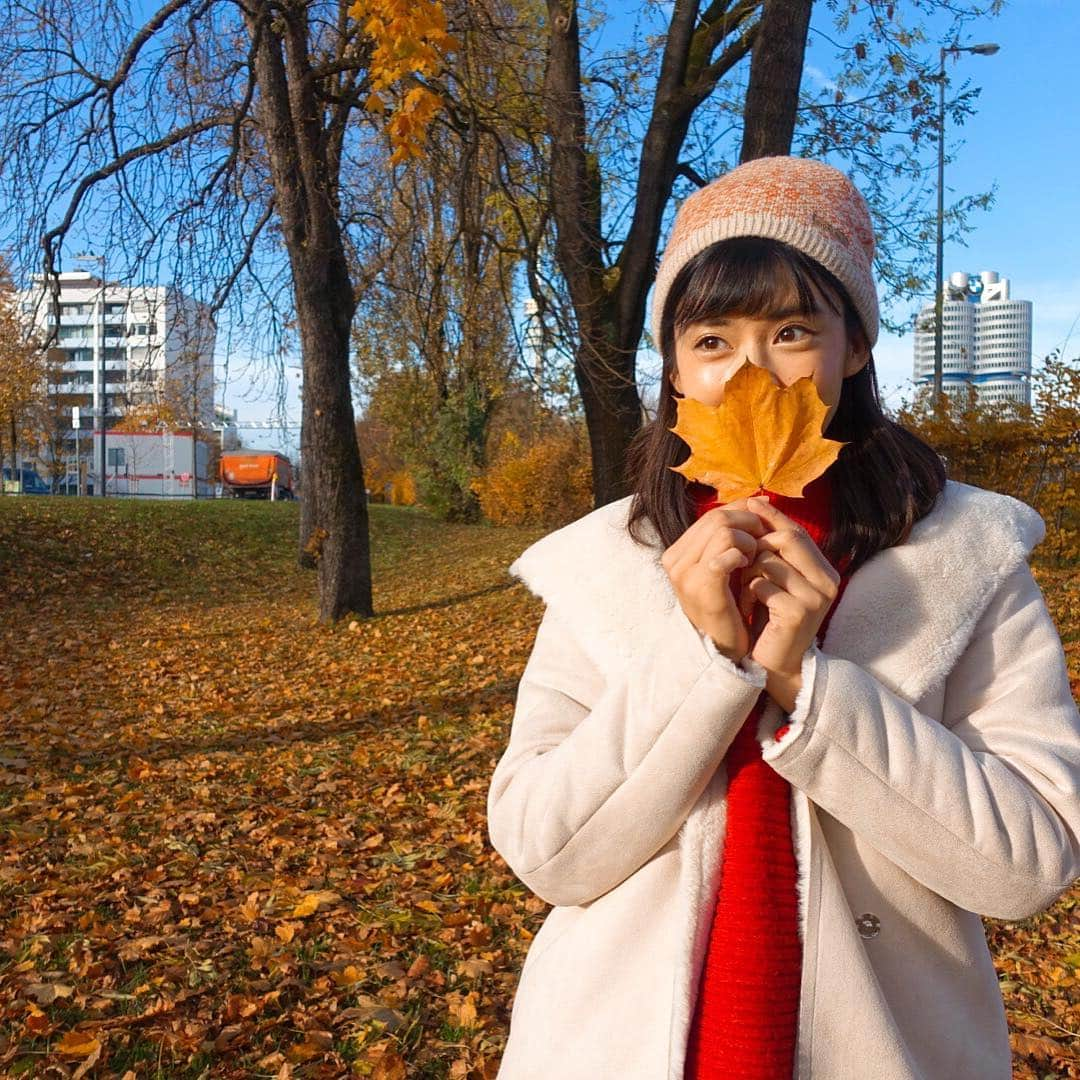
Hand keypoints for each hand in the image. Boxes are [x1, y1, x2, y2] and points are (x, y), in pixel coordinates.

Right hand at [661, 497, 766, 663]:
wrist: (725, 649)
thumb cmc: (729, 607)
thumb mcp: (726, 566)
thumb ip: (734, 534)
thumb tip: (759, 499)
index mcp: (677, 553)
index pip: (711, 515)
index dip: (742, 514)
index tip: (761, 528)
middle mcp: (674, 561)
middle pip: (716, 517)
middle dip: (747, 524)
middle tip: (763, 541)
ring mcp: (684, 574)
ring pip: (722, 530)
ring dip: (748, 540)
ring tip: (755, 556)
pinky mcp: (701, 586)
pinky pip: (725, 552)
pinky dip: (743, 554)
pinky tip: (750, 567)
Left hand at [737, 496, 839, 711]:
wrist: (774, 664)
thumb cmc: (769, 618)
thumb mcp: (774, 578)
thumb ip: (771, 549)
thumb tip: (756, 502)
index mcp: (824, 570)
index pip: (797, 532)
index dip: (773, 516)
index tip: (749, 503)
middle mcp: (827, 582)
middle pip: (786, 539)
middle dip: (756, 545)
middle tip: (740, 560)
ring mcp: (815, 598)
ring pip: (769, 561)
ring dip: (747, 574)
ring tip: (744, 592)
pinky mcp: (798, 613)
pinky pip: (762, 586)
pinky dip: (748, 594)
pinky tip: (748, 609)